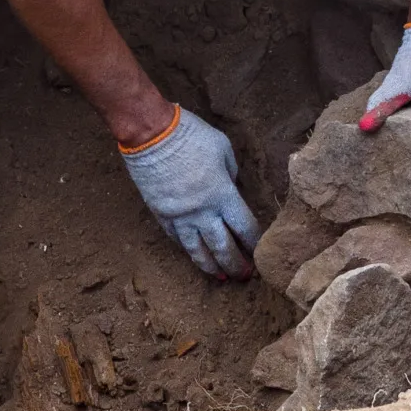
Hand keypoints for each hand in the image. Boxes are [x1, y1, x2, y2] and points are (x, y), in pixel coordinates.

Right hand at [120, 106, 260, 279]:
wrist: (150, 133)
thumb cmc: (190, 135)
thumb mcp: (222, 148)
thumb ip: (231, 173)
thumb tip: (231, 188)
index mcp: (223, 195)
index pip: (244, 228)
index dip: (253, 243)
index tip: (259, 253)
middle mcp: (202, 212)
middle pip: (223, 247)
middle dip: (236, 265)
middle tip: (244, 276)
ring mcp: (179, 216)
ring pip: (197, 250)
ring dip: (211, 265)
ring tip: (220, 276)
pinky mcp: (160, 213)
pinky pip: (175, 238)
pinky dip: (186, 248)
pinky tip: (193, 254)